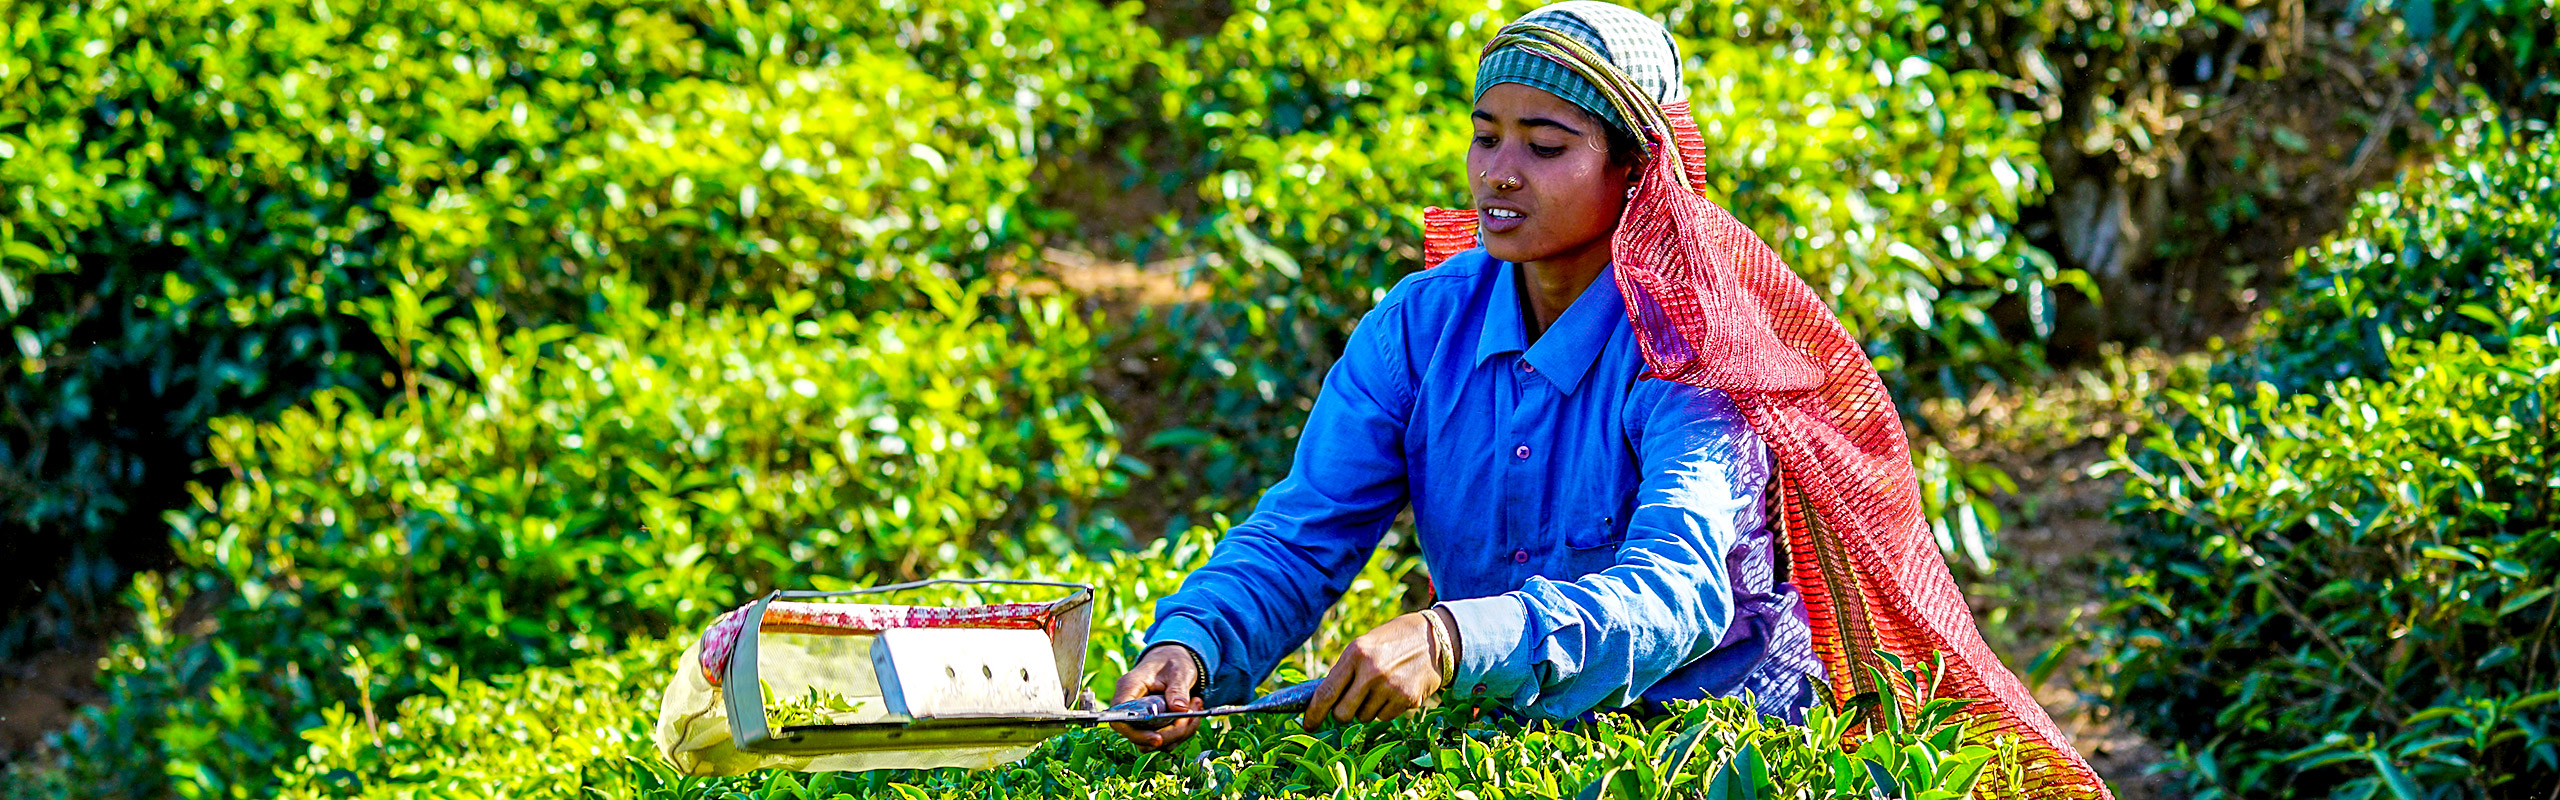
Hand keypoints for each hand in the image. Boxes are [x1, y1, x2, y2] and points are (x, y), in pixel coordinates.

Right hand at [1109, 644, 1204, 750]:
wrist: (1174, 661)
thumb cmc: (1172, 662)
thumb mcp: (1179, 670)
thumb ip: (1178, 689)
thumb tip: (1179, 709)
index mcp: (1129, 688)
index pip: (1119, 719)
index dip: (1135, 734)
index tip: (1157, 738)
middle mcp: (1130, 705)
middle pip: (1138, 734)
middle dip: (1168, 733)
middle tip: (1190, 716)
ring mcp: (1140, 718)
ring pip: (1153, 740)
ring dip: (1179, 733)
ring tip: (1195, 708)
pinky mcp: (1152, 725)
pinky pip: (1164, 739)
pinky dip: (1182, 733)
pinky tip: (1192, 715)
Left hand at [1300, 608, 1454, 729]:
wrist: (1434, 639)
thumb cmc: (1391, 642)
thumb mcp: (1363, 646)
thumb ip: (1344, 671)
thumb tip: (1321, 702)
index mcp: (1355, 654)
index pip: (1327, 692)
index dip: (1314, 713)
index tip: (1308, 724)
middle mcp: (1371, 672)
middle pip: (1343, 713)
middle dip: (1343, 713)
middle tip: (1349, 704)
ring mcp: (1391, 687)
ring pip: (1364, 717)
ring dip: (1366, 709)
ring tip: (1379, 688)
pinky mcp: (1407, 699)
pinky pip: (1384, 717)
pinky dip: (1384, 709)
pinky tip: (1394, 691)